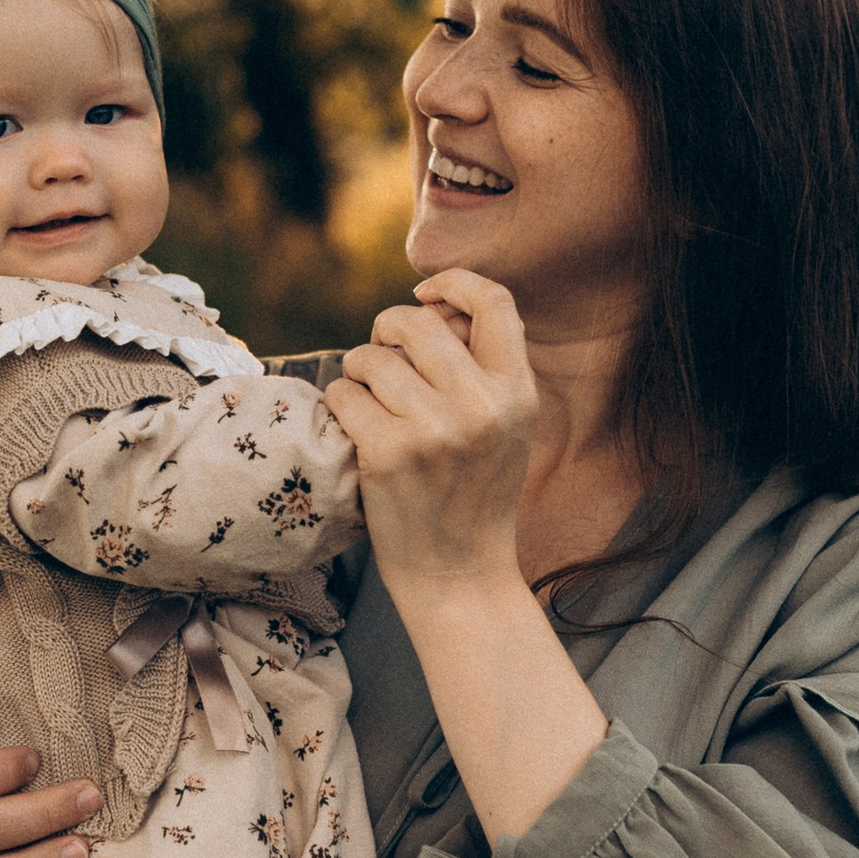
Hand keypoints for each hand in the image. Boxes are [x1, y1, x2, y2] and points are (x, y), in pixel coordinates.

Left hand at [326, 268, 545, 603]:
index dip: (454, 283)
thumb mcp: (507, 428)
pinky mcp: (388, 454)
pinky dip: (340, 406)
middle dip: (386, 330)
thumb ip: (482, 368)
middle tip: (382, 357)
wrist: (459, 575)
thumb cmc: (474, 495)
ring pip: (370, 358)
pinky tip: (355, 430)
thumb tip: (432, 305)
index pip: (495, 301)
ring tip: (371, 404)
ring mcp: (434, 430)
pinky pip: (343, 395)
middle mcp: (481, 406)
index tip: (425, 294)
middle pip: (416, 322)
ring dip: (359, 373)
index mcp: (518, 393)